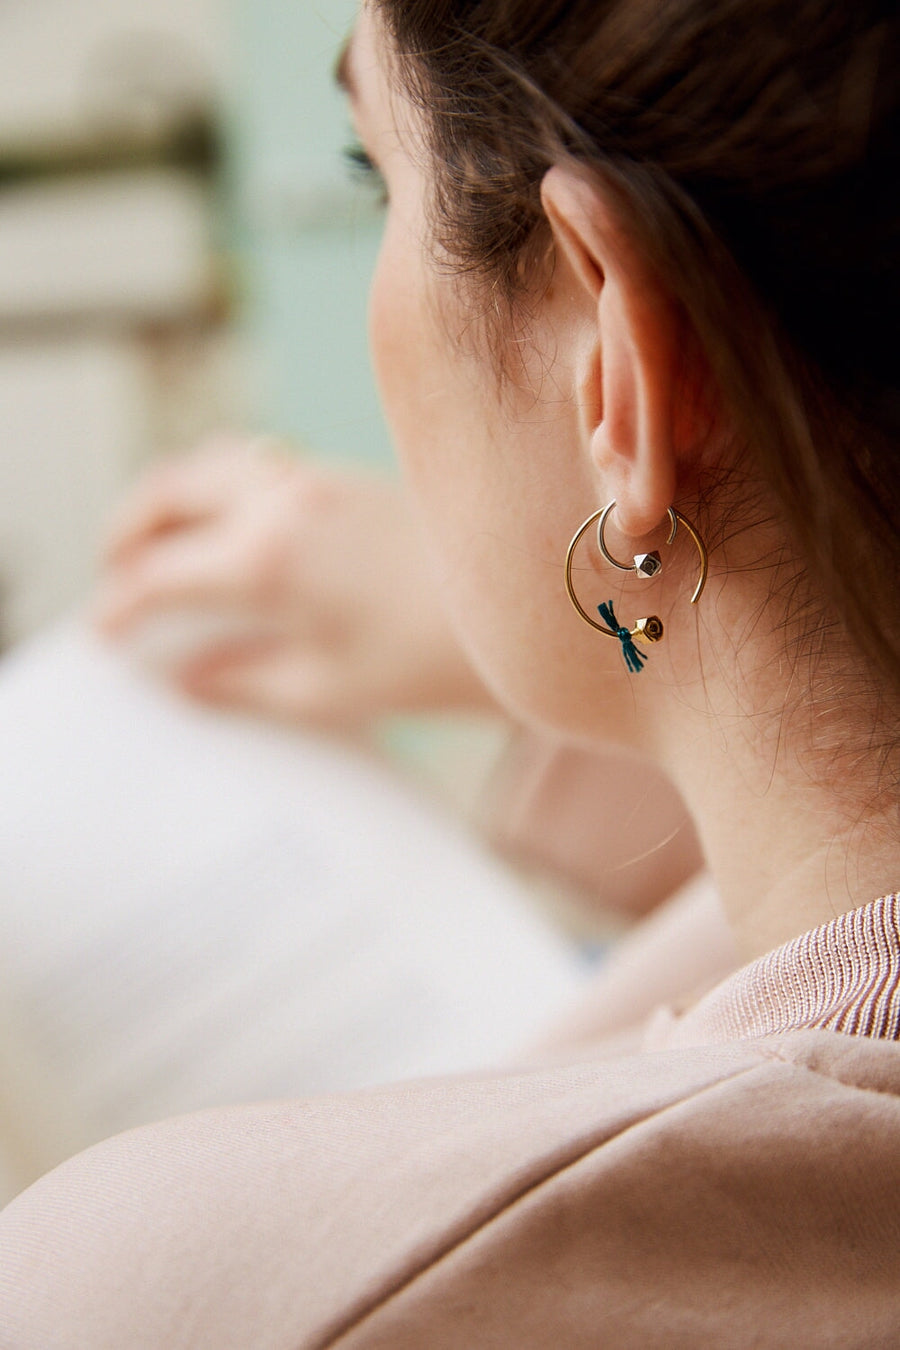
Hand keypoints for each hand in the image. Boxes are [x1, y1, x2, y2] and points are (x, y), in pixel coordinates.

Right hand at [93, 435, 492, 726]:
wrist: (532, 610)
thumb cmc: (433, 661)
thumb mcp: (325, 690)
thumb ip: (240, 680)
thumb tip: (182, 675)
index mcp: (265, 560)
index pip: (158, 576)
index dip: (119, 608)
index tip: (107, 636)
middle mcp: (281, 501)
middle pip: (165, 495)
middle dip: (125, 536)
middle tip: (115, 579)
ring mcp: (315, 477)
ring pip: (207, 464)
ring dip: (167, 499)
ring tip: (158, 544)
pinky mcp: (345, 475)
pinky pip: (254, 461)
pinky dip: (216, 484)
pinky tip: (229, 522)